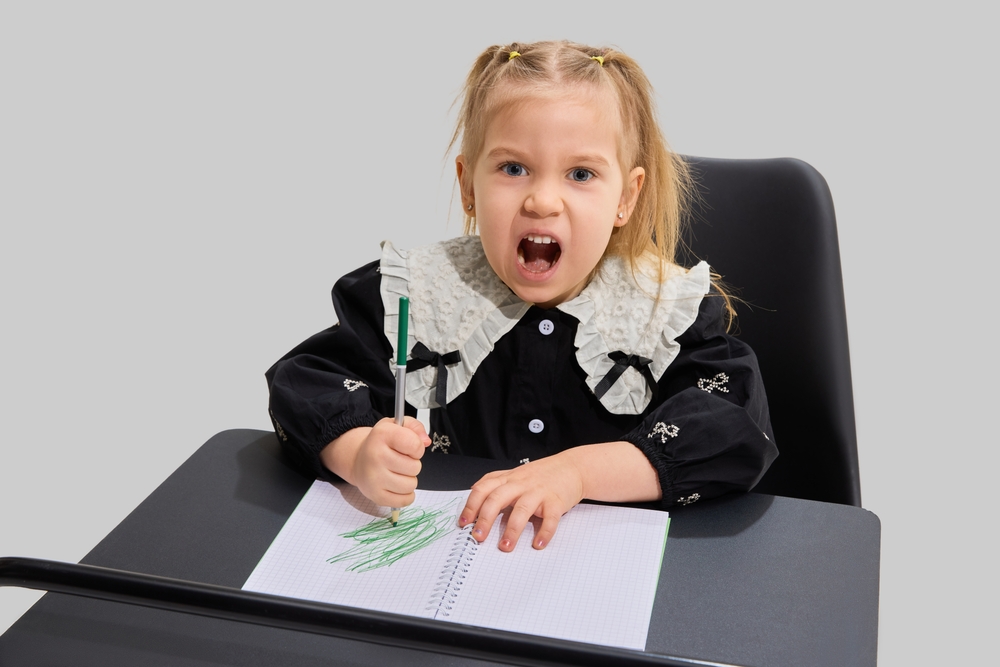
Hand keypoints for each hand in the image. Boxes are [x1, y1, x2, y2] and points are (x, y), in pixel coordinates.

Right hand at [323, 417, 430, 506]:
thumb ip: (415, 427)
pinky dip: (405, 494)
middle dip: (413, 464)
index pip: (415, 445)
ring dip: (409, 479)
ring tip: (397, 472)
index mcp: (382, 435)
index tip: (409, 447)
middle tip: (400, 460)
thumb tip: (426, 441)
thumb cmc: (381, 443)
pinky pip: (405, 500)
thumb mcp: (397, 425)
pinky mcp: (376, 495)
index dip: (417, 447)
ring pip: (411, 485)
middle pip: (415, 467)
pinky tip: (396, 485)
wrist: (358, 459)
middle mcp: (376, 455)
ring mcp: (374, 478)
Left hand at [458, 452, 584, 551]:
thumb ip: (496, 484)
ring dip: (512, 529)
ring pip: (521, 509)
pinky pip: (549, 518)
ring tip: (505, 546)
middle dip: (485, 519)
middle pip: (497, 498)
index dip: (471, 506)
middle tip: (478, 538)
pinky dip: (544, 532)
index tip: (463, 523)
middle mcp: (520, 484)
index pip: (483, 489)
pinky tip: (538, 544)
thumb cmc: (541, 475)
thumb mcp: (515, 475)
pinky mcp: (555, 501)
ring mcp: (538, 492)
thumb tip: (474, 497)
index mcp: (508, 479)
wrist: (572, 468)